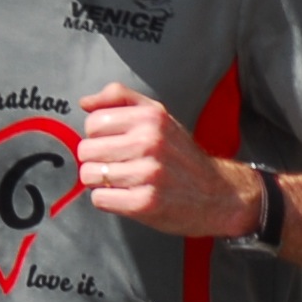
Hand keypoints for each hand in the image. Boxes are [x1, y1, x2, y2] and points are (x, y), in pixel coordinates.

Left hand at [77, 83, 259, 236]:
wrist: (216, 194)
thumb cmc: (181, 155)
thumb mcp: (158, 115)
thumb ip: (120, 99)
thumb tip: (86, 103)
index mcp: (150, 118)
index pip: (93, 122)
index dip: (98, 135)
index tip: (113, 142)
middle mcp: (149, 142)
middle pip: (86, 150)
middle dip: (97, 159)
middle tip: (119, 164)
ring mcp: (147, 174)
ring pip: (89, 176)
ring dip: (101, 181)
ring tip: (123, 180)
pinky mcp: (144, 203)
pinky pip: (99, 199)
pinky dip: (108, 200)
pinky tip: (126, 195)